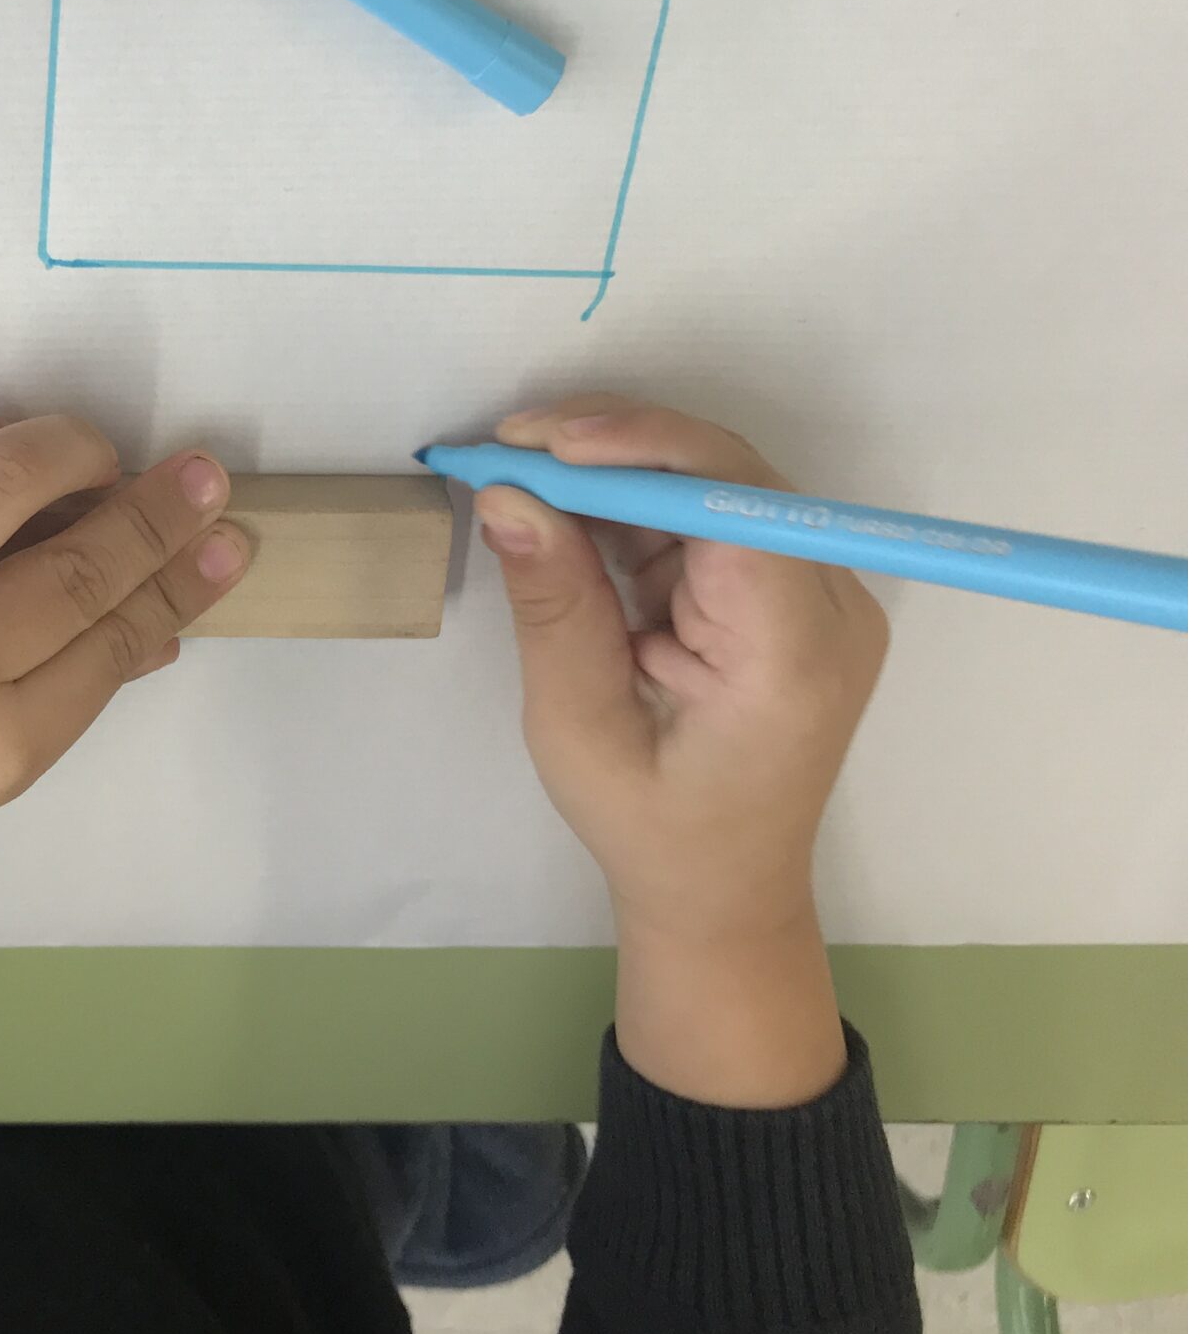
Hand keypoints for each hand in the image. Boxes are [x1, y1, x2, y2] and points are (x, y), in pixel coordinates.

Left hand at [0, 404, 249, 914]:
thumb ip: (62, 702)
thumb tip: (159, 623)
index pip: (114, 638)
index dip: (182, 580)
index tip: (229, 538)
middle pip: (79, 559)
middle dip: (157, 512)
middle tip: (202, 478)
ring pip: (3, 477)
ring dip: (73, 449)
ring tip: (100, 455)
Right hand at [477, 395, 888, 1105]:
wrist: (723, 892)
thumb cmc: (651, 829)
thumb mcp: (579, 725)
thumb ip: (554, 604)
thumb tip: (508, 494)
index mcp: (791, 651)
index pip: (733, 501)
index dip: (638, 448)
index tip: (534, 441)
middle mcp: (829, 605)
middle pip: (726, 477)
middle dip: (611, 449)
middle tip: (503, 447)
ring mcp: (817, 594)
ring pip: (712, 486)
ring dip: (613, 475)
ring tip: (515, 471)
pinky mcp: (787, 593)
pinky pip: (709, 519)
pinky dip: (632, 509)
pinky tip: (564, 509)